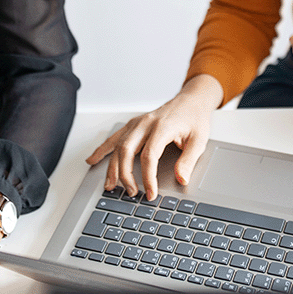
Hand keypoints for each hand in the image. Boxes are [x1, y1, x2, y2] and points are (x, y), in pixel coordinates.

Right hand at [85, 75, 220, 199]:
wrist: (191, 100)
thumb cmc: (195, 118)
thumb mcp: (199, 140)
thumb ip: (188, 161)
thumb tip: (181, 179)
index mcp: (162, 126)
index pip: (150, 156)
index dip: (148, 177)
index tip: (150, 193)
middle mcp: (146, 123)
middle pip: (128, 150)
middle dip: (126, 175)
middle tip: (132, 193)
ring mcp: (137, 123)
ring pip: (118, 145)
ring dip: (112, 167)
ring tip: (110, 186)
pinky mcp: (133, 124)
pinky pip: (114, 138)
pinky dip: (102, 150)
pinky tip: (93, 160)